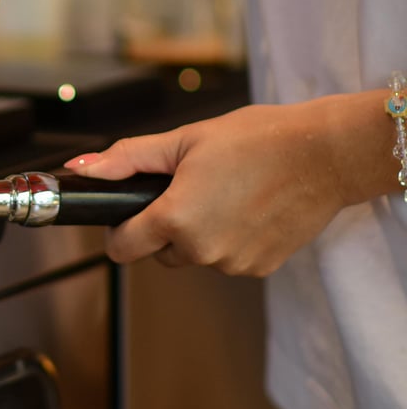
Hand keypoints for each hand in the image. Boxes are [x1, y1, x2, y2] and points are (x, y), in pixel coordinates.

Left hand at [63, 98, 386, 275]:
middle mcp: (202, 250)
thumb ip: (127, 159)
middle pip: (158, 252)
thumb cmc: (258, 140)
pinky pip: (226, 259)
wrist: (324, 155)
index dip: (119, 230)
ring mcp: (233, 263)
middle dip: (162, 226)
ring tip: (222, 193)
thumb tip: (83, 168)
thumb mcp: (184, 140)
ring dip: (197, 234)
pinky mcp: (259, 268)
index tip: (130, 213)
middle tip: (188, 188)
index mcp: (175, 219)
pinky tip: (245, 208)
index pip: (121, 249)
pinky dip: (228, 239)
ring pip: (193, 256)